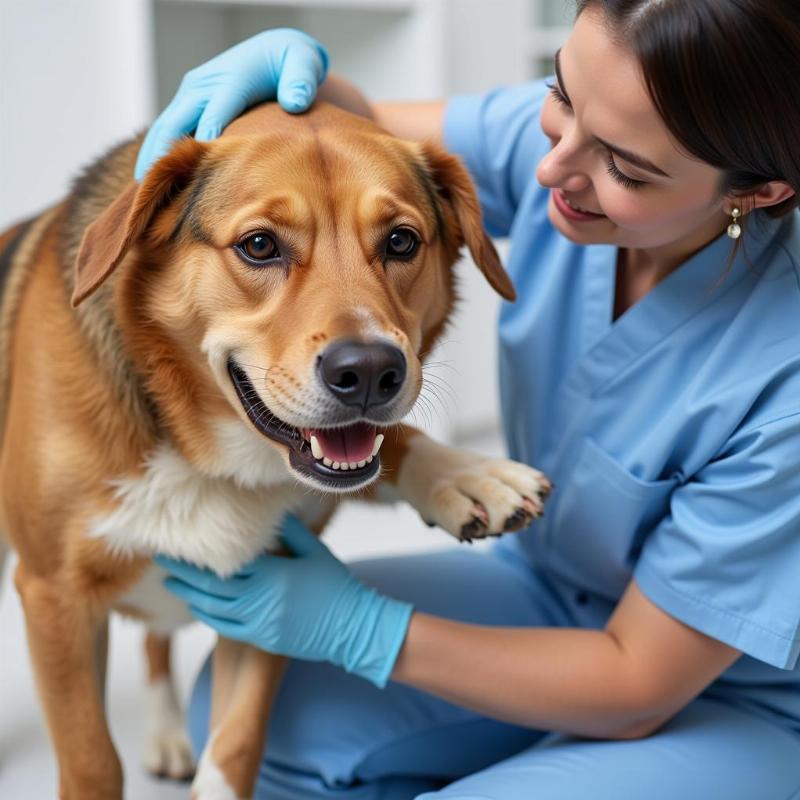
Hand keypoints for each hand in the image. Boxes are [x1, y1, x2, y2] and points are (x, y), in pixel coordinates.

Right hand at [134, 28, 328, 180]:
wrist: (274, 53)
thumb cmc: (291, 64)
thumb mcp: (304, 63)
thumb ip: (301, 80)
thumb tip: (296, 101)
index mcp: (232, 79)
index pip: (213, 115)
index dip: (203, 144)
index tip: (197, 177)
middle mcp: (204, 84)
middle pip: (175, 123)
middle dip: (162, 158)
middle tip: (152, 193)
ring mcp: (192, 94)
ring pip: (164, 129)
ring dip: (152, 159)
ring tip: (143, 194)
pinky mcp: (189, 104)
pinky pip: (168, 131)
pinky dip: (158, 155)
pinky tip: (155, 184)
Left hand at [155, 515, 411, 687]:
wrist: (353, 627)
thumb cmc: (336, 584)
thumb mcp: (315, 551)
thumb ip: (290, 532)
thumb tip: (271, 512)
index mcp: (273, 575)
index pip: (226, 564)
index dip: (199, 556)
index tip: (180, 544)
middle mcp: (261, 600)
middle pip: (212, 587)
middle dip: (184, 573)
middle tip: (162, 560)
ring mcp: (260, 623)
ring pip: (214, 609)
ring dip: (191, 595)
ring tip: (173, 582)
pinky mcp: (262, 639)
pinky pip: (226, 628)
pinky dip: (208, 614)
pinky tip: (198, 605)